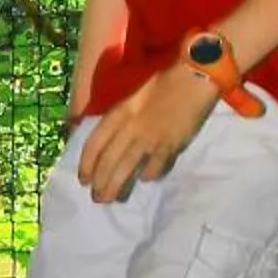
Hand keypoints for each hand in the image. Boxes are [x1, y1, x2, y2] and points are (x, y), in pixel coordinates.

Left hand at [78, 69, 219, 203]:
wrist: (193, 79)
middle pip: (109, 161)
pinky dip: (148, 175)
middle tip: (96, 198)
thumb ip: (121, 117)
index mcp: (119, 113)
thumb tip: (109, 139)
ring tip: (112, 199)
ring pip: (127, 168)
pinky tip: (144, 180)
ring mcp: (150, 138)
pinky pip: (155, 166)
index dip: (86, 164)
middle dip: (100, 182)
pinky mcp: (170, 145)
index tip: (83, 180)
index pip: (94, 143)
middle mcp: (130, 128)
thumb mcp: (133, 97)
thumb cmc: (163, 83)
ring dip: (117, 186)